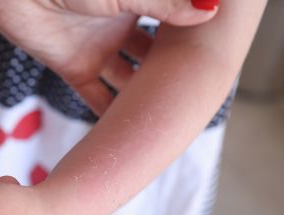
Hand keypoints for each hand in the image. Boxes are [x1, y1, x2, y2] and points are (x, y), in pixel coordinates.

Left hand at [0, 0, 217, 112]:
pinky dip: (110, 113)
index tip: (213, 59)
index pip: (171, 23)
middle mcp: (119, 27)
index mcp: (136, 1)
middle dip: (170, 73)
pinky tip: (130, 130)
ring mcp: (97, 49)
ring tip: (167, 119)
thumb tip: (209, 11)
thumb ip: (164, 5)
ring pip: (127, 80)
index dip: (189, 40)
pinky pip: (96, 96)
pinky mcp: (73, 67)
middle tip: (194, 95)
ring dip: (143, 97)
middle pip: (152, 56)